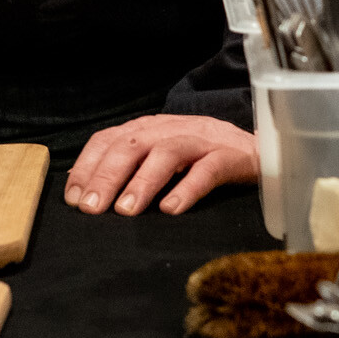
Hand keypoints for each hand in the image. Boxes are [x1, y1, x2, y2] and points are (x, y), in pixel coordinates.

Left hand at [63, 114, 257, 217]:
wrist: (265, 152)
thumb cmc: (206, 159)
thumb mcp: (163, 158)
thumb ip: (129, 167)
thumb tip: (82, 187)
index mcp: (154, 128)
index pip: (112, 138)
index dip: (89, 165)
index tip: (73, 198)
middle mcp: (174, 128)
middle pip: (134, 144)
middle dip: (108, 175)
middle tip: (92, 209)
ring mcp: (204, 140)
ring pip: (168, 151)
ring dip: (143, 181)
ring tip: (127, 210)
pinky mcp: (232, 156)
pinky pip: (209, 168)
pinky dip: (189, 187)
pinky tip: (172, 209)